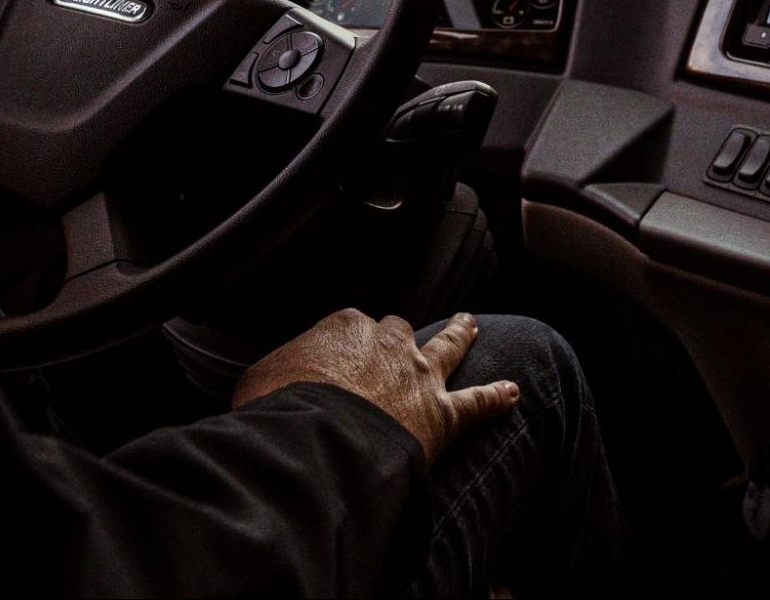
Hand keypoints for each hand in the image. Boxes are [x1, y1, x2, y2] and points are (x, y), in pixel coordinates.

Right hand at [232, 309, 518, 460]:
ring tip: (471, 326)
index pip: (346, 330)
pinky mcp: (442, 414)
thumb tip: (264, 391)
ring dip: (460, 335)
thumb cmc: (281, 411)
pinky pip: (476, 403)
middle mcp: (388, 343)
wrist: (320, 443)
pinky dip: (494, 397)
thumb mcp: (257, 382)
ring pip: (446, 347)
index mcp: (343, 328)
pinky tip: (512, 393)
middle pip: (396, 331)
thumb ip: (270, 378)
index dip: (340, 349)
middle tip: (395, 339)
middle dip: (395, 336)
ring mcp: (419, 376)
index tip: (330, 365)